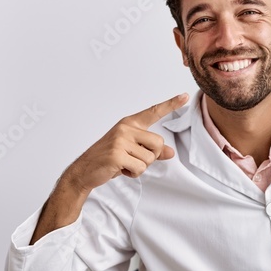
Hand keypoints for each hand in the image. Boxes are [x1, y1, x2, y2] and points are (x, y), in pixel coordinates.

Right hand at [62, 93, 189, 193]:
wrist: (84, 170)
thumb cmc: (109, 159)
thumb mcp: (132, 152)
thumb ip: (152, 151)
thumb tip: (170, 152)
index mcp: (130, 124)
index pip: (153, 112)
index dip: (171, 104)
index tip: (185, 96)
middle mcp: (126, 128)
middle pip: (158, 143)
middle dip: (151, 157)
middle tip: (133, 159)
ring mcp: (120, 140)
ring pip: (150, 159)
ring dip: (140, 168)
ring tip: (124, 164)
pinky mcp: (116, 154)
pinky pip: (139, 168)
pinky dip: (133, 174)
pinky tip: (120, 169)